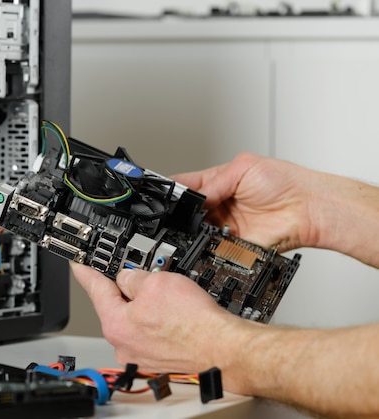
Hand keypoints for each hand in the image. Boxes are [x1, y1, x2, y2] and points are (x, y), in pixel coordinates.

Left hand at [70, 263, 249, 377]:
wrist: (223, 349)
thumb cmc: (194, 323)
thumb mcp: (157, 282)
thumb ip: (133, 276)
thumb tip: (128, 276)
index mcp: (116, 325)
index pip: (94, 289)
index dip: (86, 272)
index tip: (79, 265)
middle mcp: (123, 345)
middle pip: (116, 306)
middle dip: (128, 289)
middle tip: (147, 278)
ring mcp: (140, 356)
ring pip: (136, 320)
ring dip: (147, 307)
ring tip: (172, 302)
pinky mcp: (157, 360)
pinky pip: (151, 333)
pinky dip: (159, 322)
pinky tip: (175, 316)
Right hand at [172, 153, 316, 251]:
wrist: (308, 209)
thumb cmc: (285, 182)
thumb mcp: (244, 168)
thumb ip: (214, 182)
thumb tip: (194, 198)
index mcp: (217, 182)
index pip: (185, 186)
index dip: (172, 191)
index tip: (164, 196)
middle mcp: (218, 204)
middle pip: (186, 211)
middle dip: (179, 213)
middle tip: (178, 213)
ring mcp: (223, 225)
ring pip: (195, 231)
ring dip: (192, 229)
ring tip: (197, 223)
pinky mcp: (232, 244)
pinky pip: (212, 247)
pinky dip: (207, 245)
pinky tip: (209, 237)